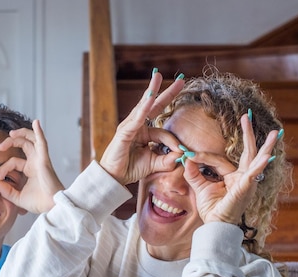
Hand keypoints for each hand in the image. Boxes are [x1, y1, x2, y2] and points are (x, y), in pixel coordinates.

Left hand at [0, 119, 64, 213]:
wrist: (52, 206)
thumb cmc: (39, 203)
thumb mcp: (17, 197)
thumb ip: (6, 190)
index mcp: (30, 169)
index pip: (13, 161)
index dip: (2, 168)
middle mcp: (36, 162)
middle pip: (23, 144)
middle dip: (10, 142)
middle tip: (0, 147)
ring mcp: (40, 159)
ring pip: (31, 139)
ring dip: (21, 133)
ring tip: (11, 134)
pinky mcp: (44, 159)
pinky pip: (42, 142)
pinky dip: (39, 132)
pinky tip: (36, 122)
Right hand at [99, 70, 184, 184]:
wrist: (114, 178)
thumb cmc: (131, 168)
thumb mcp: (154, 164)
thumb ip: (168, 159)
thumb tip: (183, 153)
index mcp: (144, 133)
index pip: (163, 131)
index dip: (174, 141)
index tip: (183, 151)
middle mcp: (137, 126)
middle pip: (154, 106)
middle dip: (167, 93)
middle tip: (181, 80)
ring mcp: (129, 126)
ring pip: (143, 107)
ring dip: (151, 91)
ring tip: (157, 76)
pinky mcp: (123, 132)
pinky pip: (136, 118)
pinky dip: (143, 107)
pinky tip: (150, 97)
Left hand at [183, 113, 278, 223]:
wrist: (215, 225)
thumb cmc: (212, 209)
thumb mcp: (199, 187)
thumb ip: (193, 173)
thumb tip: (186, 158)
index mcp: (233, 176)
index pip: (218, 160)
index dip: (202, 157)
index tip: (187, 155)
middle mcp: (243, 177)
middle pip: (247, 152)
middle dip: (248, 134)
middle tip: (246, 116)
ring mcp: (247, 182)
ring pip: (256, 160)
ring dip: (264, 146)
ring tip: (274, 133)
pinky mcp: (246, 188)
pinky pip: (253, 175)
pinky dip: (260, 165)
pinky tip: (267, 156)